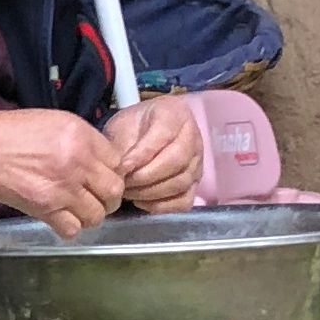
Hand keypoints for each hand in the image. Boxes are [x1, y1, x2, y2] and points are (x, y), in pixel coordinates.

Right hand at [0, 108, 124, 236]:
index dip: (111, 171)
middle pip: (114, 190)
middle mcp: (78, 162)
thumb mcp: (54, 121)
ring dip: (90, 214)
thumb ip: (83, 140)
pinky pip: (73, 229)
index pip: (118, 162)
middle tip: (95, 196)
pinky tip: (61, 218)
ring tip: (77, 209)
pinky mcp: (47, 209)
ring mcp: (64, 188)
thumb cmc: (11, 133)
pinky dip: (69, 228)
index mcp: (82, 136)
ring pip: (97, 214)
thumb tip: (100, 160)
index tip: (100, 175)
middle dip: (108, 196)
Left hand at [104, 94, 208, 210]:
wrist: (142, 134)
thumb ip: (122, 145)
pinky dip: (162, 206)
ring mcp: (198, 162)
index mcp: (175, 113)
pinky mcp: (195, 184)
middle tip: (124, 183)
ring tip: (129, 192)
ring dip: (151, 192)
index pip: (164, 135)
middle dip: (146, 176)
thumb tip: (122, 171)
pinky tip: (142, 202)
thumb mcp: (121, 127)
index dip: (142, 154)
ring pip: (181, 183)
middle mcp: (193, 136)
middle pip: (176, 161)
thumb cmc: (132, 128)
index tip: (123, 166)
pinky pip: (184, 201)